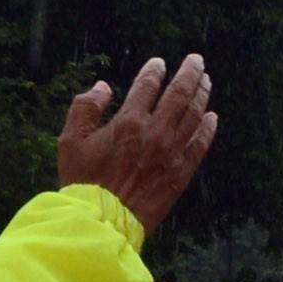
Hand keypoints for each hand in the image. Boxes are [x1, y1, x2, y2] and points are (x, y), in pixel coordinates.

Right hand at [56, 56, 218, 232]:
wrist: (101, 220)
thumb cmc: (82, 181)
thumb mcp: (70, 139)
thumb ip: (85, 107)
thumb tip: (103, 86)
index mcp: (128, 121)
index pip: (147, 86)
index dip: (154, 71)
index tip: (159, 63)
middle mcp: (155, 133)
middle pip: (180, 94)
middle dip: (190, 73)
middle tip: (197, 61)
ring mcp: (171, 154)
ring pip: (194, 116)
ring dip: (201, 95)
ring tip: (206, 82)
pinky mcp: (180, 174)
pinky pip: (200, 147)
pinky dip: (208, 130)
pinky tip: (212, 118)